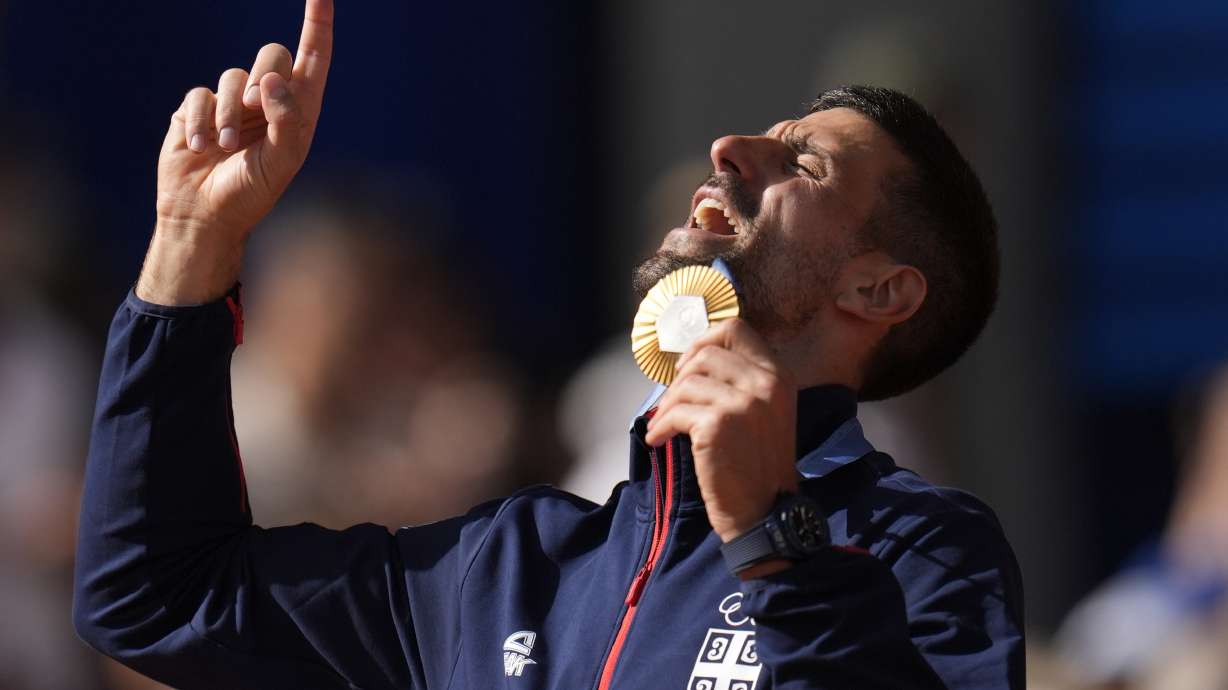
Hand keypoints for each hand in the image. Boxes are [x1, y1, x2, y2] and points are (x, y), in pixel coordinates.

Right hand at [137, 0, 333, 304]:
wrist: (204, 215)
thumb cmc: (251, 194)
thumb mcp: (281, 162)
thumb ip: (287, 120)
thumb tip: (275, 81)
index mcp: (300, 111)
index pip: (315, 56)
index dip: (319, 22)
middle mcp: (269, 101)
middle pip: (272, 54)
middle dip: (262, 81)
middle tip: (253, 116)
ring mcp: (233, 103)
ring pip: (232, 75)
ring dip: (228, 113)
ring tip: (224, 147)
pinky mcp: (199, 109)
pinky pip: (200, 94)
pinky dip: (201, 121)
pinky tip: (201, 147)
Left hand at [644, 319, 798, 543]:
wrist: (765, 512)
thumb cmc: (758, 465)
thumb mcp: (765, 413)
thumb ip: (741, 382)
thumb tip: (692, 359)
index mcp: (779, 376)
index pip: (736, 329)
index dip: (704, 342)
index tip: (688, 367)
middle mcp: (766, 383)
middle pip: (705, 353)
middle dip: (680, 378)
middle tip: (674, 404)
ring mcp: (744, 402)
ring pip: (686, 382)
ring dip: (668, 405)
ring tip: (666, 426)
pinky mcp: (718, 424)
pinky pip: (675, 412)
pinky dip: (661, 426)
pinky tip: (661, 441)